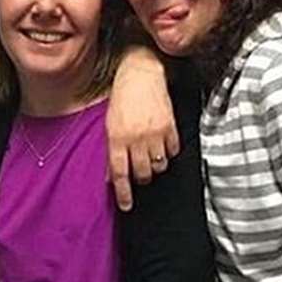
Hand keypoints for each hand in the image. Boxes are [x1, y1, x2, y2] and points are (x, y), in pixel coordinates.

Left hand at [105, 47, 176, 210]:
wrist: (141, 75)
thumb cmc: (122, 100)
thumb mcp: (109, 125)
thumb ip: (111, 152)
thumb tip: (111, 178)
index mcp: (117, 138)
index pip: (120, 174)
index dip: (123, 193)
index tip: (126, 206)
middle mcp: (136, 138)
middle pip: (143, 174)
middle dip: (142, 178)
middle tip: (140, 172)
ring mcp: (155, 133)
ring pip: (159, 166)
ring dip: (155, 166)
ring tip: (151, 156)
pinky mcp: (170, 127)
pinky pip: (173, 152)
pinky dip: (168, 153)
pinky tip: (162, 145)